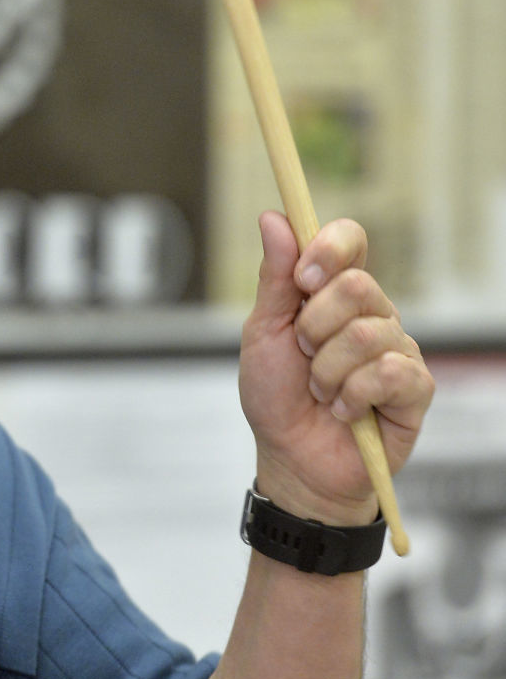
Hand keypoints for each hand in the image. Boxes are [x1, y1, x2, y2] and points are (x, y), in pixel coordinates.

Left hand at [239, 212, 433, 524]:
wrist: (292, 460)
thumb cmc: (276, 397)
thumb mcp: (263, 334)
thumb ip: (274, 278)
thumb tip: (273, 218)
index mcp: (335, 293)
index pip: (351, 239)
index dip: (329, 249)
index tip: (301, 279)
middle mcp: (373, 313)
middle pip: (357, 286)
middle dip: (315, 327)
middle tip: (303, 356)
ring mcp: (398, 348)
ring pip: (366, 334)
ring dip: (327, 372)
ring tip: (321, 393)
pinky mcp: (416, 387)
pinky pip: (389, 373)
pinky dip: (354, 396)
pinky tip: (347, 412)